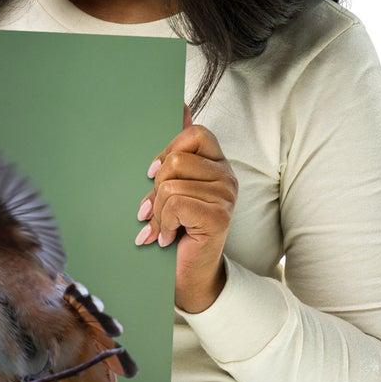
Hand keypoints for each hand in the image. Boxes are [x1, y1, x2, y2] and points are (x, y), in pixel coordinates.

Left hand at [135, 104, 237, 313]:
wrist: (188, 275)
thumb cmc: (178, 230)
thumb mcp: (172, 187)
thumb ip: (177, 151)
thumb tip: (181, 106)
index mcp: (216, 164)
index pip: (195, 133)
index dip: (168, 151)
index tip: (153, 175)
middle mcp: (227, 176)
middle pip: (177, 159)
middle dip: (156, 187)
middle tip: (153, 210)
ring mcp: (226, 196)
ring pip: (172, 184)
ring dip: (157, 211)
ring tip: (160, 228)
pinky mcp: (219, 216)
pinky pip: (176, 203)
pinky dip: (163, 223)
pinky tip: (167, 237)